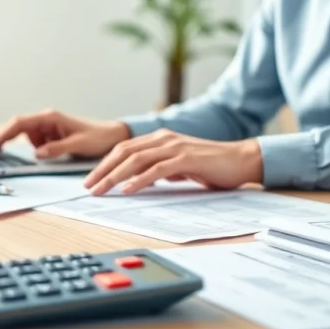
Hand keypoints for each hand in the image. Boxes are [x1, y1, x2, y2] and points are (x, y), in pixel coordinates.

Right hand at [0, 110, 130, 158]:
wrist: (111, 137)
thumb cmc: (97, 137)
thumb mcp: (78, 144)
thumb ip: (58, 148)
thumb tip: (38, 153)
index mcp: (50, 117)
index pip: (20, 123)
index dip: (3, 135)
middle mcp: (46, 121)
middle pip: (18, 129)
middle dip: (5, 141)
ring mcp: (48, 129)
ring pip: (27, 139)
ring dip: (26, 149)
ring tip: (37, 155)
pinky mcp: (51, 138)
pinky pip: (37, 145)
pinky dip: (35, 153)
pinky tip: (43, 157)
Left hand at [82, 129, 262, 195]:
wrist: (241, 160)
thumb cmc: (212, 166)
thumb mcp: (180, 166)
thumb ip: (161, 169)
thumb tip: (142, 180)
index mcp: (160, 138)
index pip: (125, 149)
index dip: (105, 163)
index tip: (92, 179)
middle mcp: (164, 138)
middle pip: (124, 152)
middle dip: (103, 170)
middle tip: (89, 187)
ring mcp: (175, 147)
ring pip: (136, 160)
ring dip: (115, 175)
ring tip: (102, 190)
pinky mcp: (186, 159)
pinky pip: (157, 169)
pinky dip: (139, 180)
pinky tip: (128, 190)